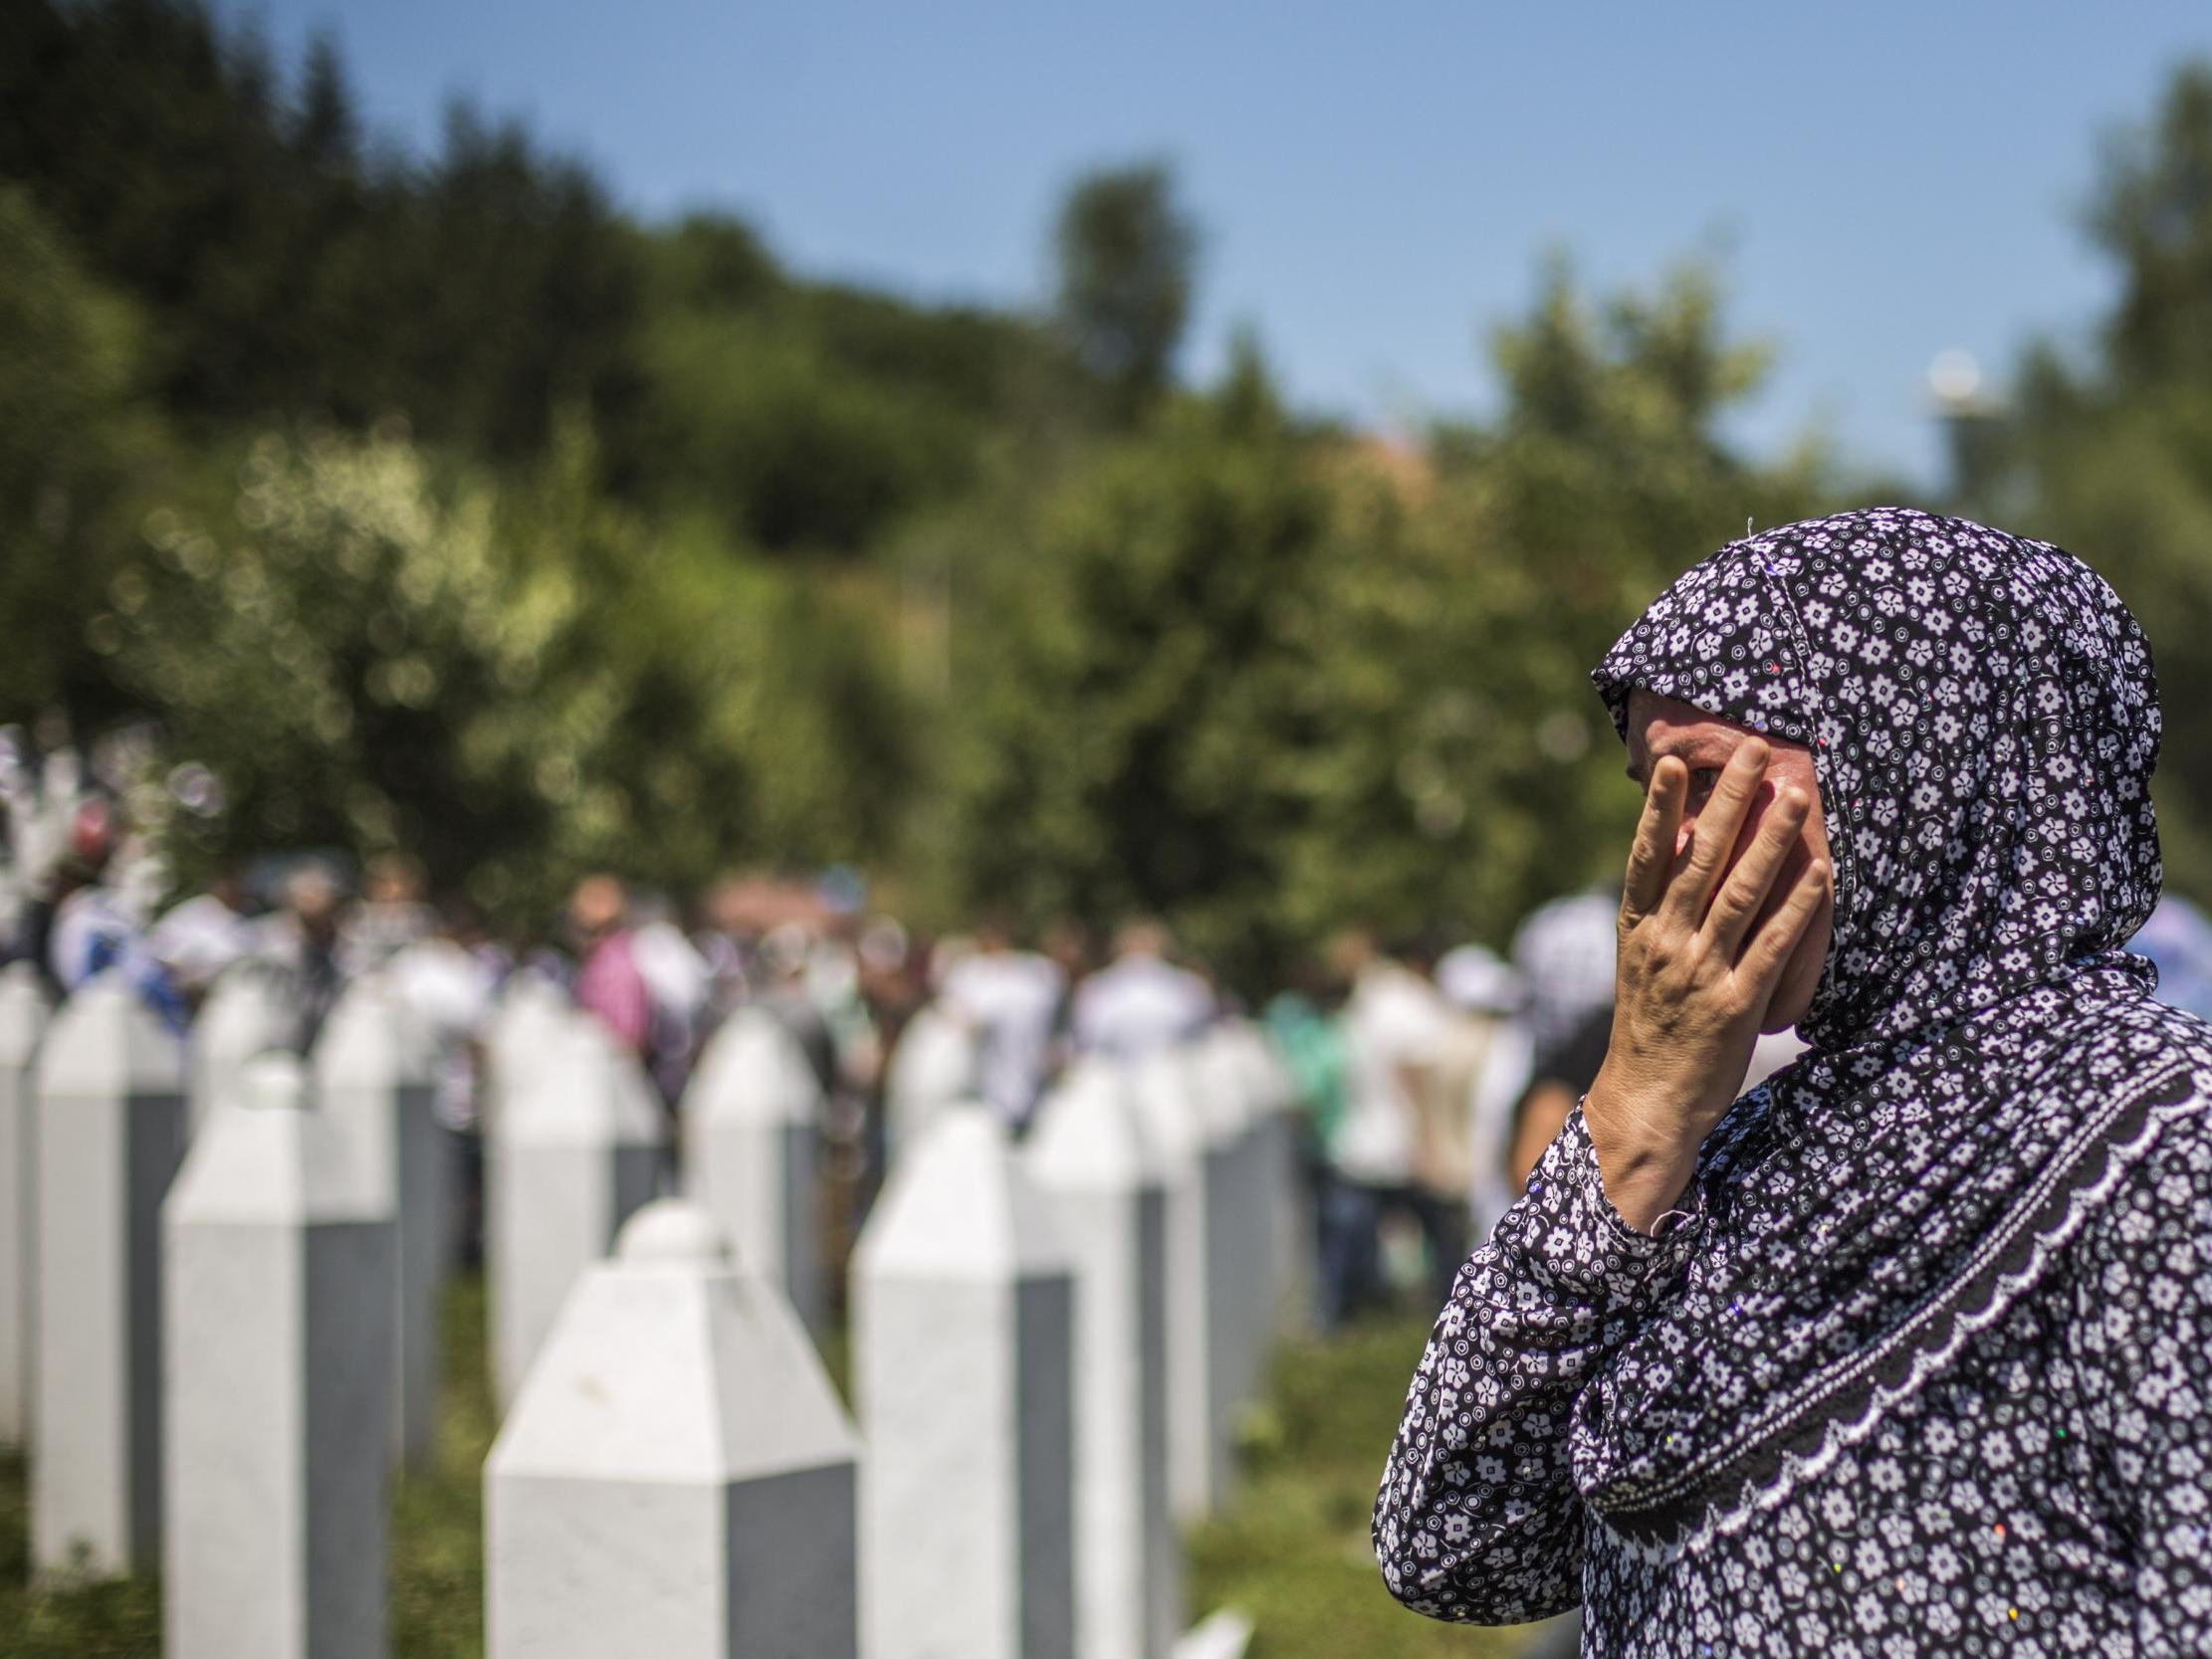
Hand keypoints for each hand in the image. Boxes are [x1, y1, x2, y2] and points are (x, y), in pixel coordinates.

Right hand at [1584, 741, 1830, 1232]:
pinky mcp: (1735, 1005)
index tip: (1675, 762)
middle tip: (1753, 751)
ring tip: (1796, 796)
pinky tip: (1820, 874)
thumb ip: (1658, 910)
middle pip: (1700, 859)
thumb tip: (1677, 848)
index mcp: (1638, 930)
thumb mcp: (1640, 963)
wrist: (1646, 1102)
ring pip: (1739, 893)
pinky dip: (1797, 908)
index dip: (1661, 808)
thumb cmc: (1649, 1028)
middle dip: (1728, 801)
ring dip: (1770, 841)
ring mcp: (1700, 972)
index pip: (1647, 856)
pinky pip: (1772, 947)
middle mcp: (1666, 943)